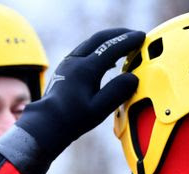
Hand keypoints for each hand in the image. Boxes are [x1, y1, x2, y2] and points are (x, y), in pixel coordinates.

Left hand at [16, 28, 144, 156]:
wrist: (47, 122)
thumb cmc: (73, 119)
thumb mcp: (99, 109)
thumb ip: (117, 92)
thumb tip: (133, 78)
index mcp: (86, 69)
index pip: (111, 48)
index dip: (128, 41)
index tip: (141, 36)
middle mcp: (76, 61)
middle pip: (100, 39)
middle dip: (119, 35)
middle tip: (134, 35)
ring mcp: (68, 63)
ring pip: (91, 43)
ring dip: (109, 41)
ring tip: (124, 45)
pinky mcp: (65, 69)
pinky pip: (85, 51)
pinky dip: (100, 50)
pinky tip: (108, 62)